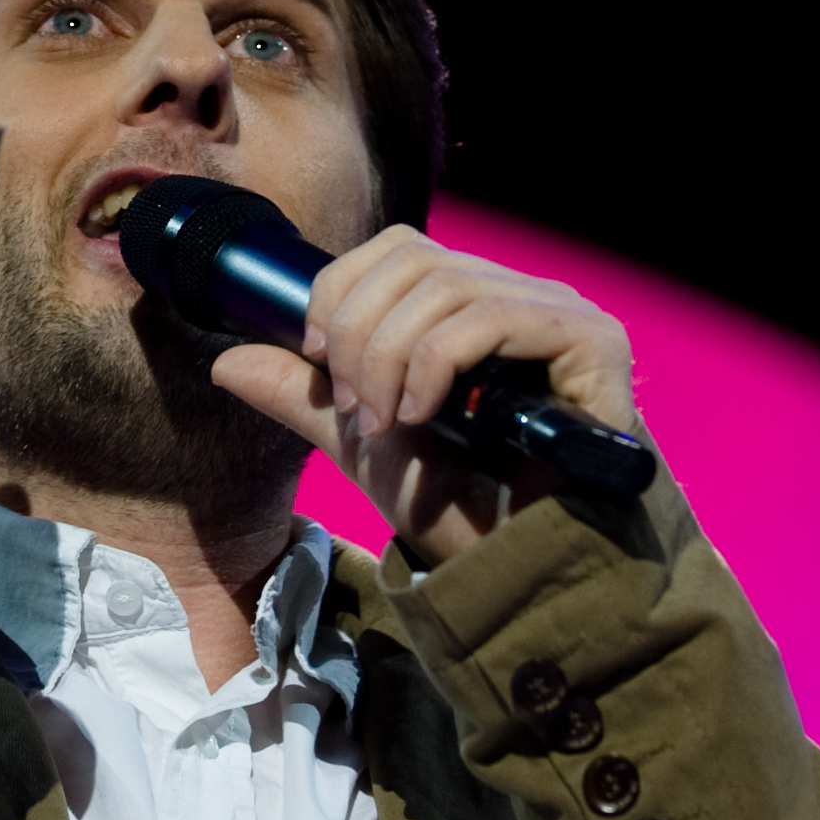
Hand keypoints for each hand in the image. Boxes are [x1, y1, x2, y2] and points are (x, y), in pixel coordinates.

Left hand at [208, 228, 639, 566]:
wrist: (521, 571)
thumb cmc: (459, 508)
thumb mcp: (364, 443)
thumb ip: (305, 397)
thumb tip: (225, 359)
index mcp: (474, 303)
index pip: (399, 248)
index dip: (342, 289)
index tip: (316, 359)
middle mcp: (522, 295)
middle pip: (415, 259)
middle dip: (357, 332)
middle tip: (352, 410)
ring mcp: (561, 314)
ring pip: (446, 286)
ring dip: (389, 356)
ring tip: (383, 424)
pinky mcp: (593, 342)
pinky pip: (494, 318)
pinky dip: (436, 364)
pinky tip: (423, 415)